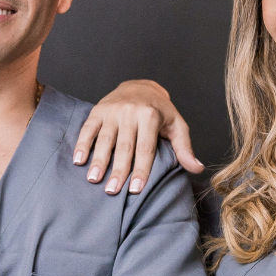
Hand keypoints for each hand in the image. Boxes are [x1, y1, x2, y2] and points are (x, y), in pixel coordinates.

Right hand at [73, 79, 203, 194]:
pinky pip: (88, 129)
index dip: (141, 169)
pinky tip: (78, 161)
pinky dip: (82, 144)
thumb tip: (196, 168)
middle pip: (124, 146)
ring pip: (104, 139)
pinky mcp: (98, 111)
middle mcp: (130, 111)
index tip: (135, 189)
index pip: (145, 148)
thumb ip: (184, 148)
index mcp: (150, 115)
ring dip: (98, 160)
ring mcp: (112, 111)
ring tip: (94, 179)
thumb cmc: (160, 111)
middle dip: (118, 169)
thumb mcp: (176, 125)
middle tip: (112, 190)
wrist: (139, 85)